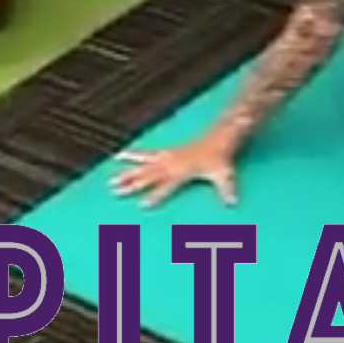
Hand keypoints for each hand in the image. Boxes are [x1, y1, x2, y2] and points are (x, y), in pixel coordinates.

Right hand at [111, 134, 237, 208]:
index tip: (142, 206)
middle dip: (130, 183)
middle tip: (114, 190)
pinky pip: (146, 154)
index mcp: (182, 170)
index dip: (155, 196)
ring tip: (111, 176)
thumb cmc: (220, 157)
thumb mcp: (224, 173)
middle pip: (146, 174)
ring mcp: (167, 157)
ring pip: (142, 164)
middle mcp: (170, 163)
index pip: (165, 186)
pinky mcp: (166, 152)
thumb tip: (233, 202)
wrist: (218, 136)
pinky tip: (122, 156)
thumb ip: (227, 189)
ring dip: (127, 170)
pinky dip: (133, 155)